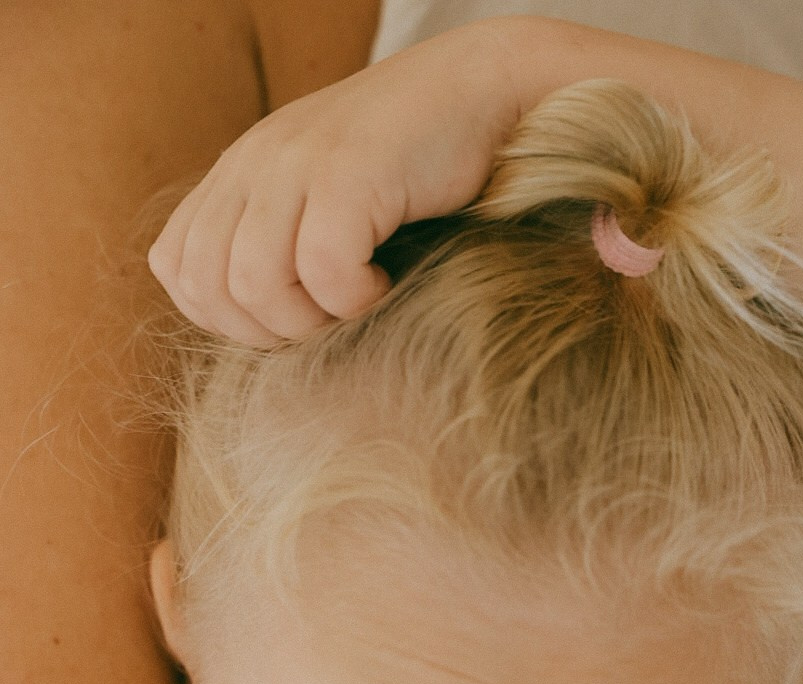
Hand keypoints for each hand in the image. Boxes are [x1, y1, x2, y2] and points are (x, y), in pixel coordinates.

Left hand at [147, 20, 526, 344]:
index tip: (292, 314)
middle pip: (208, 286)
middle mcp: (255, 162)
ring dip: (308, 319)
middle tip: (325, 317)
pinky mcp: (347, 173)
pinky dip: (354, 298)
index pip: (177, 268)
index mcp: (240, 171)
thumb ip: (277, 238)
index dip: (226, 317)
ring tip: (354, 300)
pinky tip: (384, 281)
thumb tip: (255, 319)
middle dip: (266, 331)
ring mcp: (296, 163)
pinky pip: (322, 271)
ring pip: (253, 284)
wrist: (483, 92)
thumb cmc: (415, 166)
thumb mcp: (324, 198)